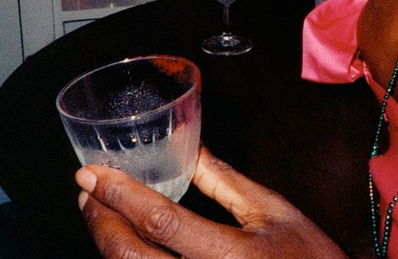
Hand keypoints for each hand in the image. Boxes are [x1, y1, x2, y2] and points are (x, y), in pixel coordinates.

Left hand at [77, 145, 348, 258]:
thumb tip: (188, 150)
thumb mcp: (273, 212)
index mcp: (231, 255)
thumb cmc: (309, 257)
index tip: (91, 172)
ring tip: (100, 213)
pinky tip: (127, 244)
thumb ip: (225, 182)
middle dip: (100, 222)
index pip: (161, 220)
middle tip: (88, 191)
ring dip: (108, 245)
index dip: (120, 194)